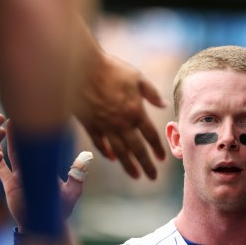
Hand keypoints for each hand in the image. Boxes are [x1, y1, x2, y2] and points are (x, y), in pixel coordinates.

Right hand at [0, 123, 91, 230]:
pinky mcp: (10, 185)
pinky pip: (1, 170)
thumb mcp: (72, 190)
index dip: (40, 133)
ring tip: (2, 124)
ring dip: (8, 140)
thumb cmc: (60, 209)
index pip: (43, 147)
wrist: (46, 226)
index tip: (38, 116)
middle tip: (17, 113)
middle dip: (21, 131)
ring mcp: (20, 176)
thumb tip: (87, 156)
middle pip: (26, 146)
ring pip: (12, 154)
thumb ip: (78, 173)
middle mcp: (33, 169)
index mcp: (47, 168)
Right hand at [74, 53, 166, 178]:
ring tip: (136, 176)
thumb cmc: (111, 69)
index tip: (162, 159)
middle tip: (153, 177)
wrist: (81, 67)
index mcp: (135, 111)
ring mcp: (104, 126)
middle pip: (137, 149)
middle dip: (146, 164)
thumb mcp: (137, 77)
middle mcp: (122, 123)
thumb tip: (165, 105)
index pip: (150, 135)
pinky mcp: (89, 125)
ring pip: (119, 151)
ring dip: (129, 165)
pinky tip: (112, 159)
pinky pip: (100, 144)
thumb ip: (152, 93)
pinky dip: (106, 152)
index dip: (157, 148)